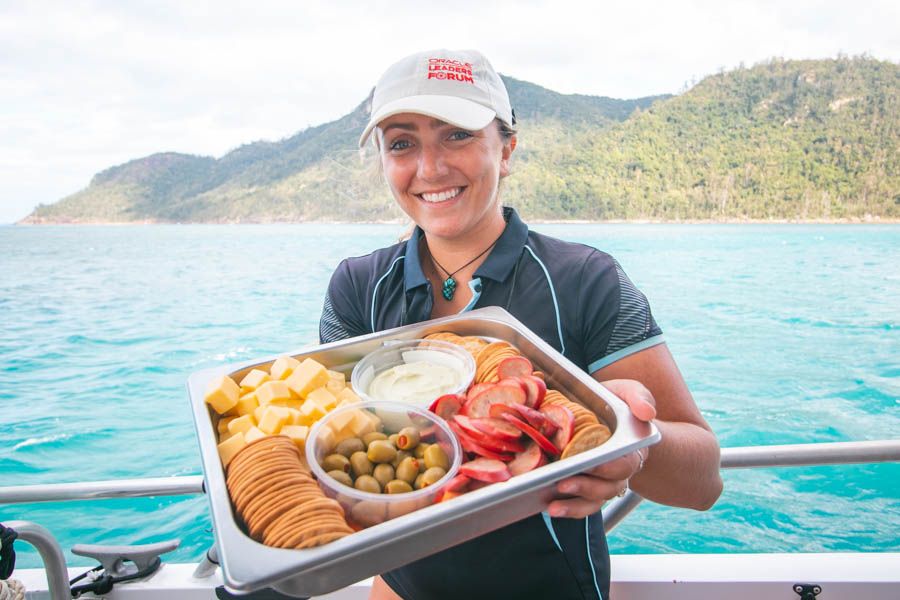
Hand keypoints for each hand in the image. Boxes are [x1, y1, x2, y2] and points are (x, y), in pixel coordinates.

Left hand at [547, 379, 654, 518]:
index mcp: (631, 449)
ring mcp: (601, 481)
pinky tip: (550, 507)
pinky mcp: (584, 486)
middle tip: (563, 483)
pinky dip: (568, 508)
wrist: (603, 411)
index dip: (609, 467)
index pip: (625, 464)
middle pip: (608, 487)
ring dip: (574, 505)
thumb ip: (639, 397)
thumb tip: (647, 413)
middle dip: (586, 487)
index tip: (592, 464)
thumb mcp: (628, 392)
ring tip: (553, 506)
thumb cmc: (615, 402)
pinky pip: (581, 504)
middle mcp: (618, 471)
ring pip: (594, 500)